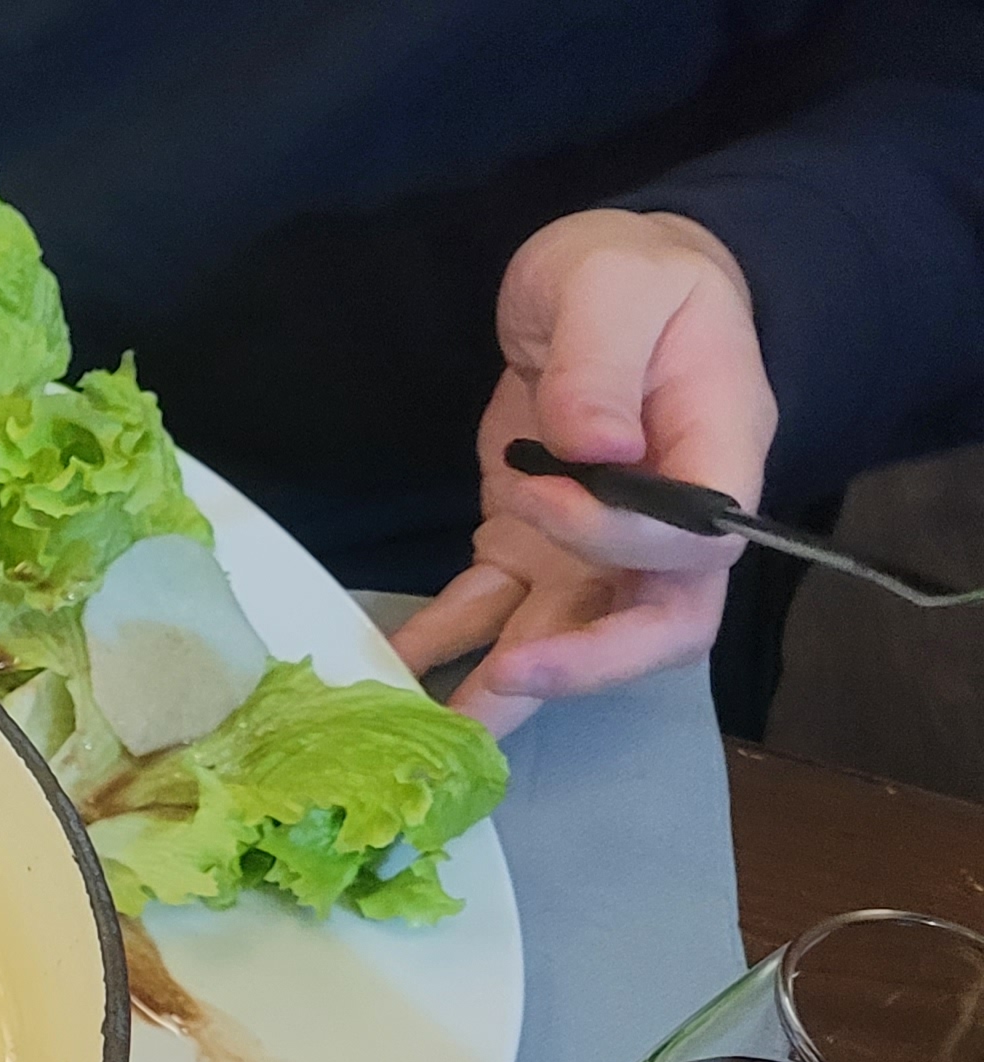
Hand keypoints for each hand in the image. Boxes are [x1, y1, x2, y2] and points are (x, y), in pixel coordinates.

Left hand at [392, 209, 772, 734]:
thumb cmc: (629, 274)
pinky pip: (495, 605)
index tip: (539, 492)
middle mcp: (666, 520)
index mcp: (713, 454)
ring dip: (511, 686)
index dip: (620, 540)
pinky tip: (399, 668)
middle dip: (585, 665)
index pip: (695, 542)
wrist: (599, 284)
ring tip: (444, 734)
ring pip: (571, 636)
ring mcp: (594, 541)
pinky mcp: (528, 541)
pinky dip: (449, 639)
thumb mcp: (612, 285)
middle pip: (657, 623)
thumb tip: (592, 443)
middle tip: (508, 682)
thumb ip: (602, 360)